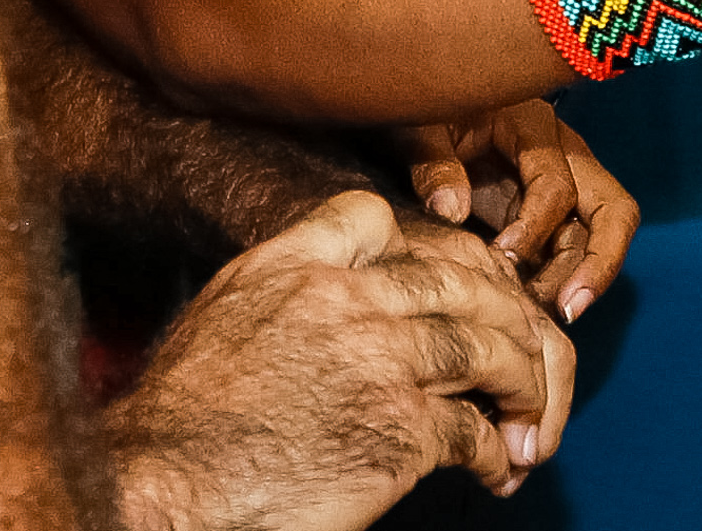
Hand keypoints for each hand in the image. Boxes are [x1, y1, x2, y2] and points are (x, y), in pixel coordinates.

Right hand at [106, 192, 572, 520]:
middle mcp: (339, 298)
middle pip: (457, 283)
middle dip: (504, 318)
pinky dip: (500, 453)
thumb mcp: (224, 316)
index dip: (420, 244)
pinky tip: (499, 467)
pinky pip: (477, 431)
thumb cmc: (186, 419)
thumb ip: (282, 290)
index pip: (373, 217)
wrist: (173, 483)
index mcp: (290, 265)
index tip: (443, 283)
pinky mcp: (401, 431)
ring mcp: (376, 361)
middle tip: (522, 352)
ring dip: (521, 388)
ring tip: (528, 419)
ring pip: (487, 350)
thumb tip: (324, 298)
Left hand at [394, 100, 637, 323]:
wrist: (423, 106)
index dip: (533, 227)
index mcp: (534, 126)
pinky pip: (570, 246)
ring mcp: (563, 183)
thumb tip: (451, 210)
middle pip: (613, 210)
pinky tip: (536, 306)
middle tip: (569, 308)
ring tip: (550, 316)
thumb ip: (433, 163)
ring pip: (597, 236)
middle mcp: (564, 154)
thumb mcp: (418, 127)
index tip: (502, 256)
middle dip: (598, 262)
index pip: (557, 186)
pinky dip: (559, 276)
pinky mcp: (548, 210)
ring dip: (579, 278)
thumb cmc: (423, 110)